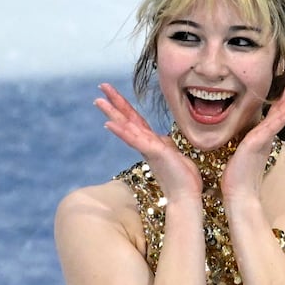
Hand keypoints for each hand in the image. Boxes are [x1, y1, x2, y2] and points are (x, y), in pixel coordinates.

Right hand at [95, 83, 202, 199]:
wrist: (186, 197)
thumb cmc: (183, 178)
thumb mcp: (174, 154)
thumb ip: (164, 144)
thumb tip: (161, 137)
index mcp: (151, 142)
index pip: (135, 120)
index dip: (124, 106)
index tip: (112, 93)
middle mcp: (146, 143)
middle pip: (127, 119)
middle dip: (114, 103)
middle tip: (100, 88)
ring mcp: (148, 148)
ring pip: (127, 127)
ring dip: (112, 113)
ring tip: (98, 100)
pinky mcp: (154, 153)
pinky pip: (135, 140)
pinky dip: (122, 131)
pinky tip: (109, 123)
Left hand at [221, 69, 284, 199]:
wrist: (239, 194)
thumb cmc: (237, 175)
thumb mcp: (239, 150)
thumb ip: (243, 139)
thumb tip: (240, 132)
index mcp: (262, 134)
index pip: (276, 109)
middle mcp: (267, 134)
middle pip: (284, 106)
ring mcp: (264, 138)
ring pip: (282, 113)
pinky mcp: (258, 144)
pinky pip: (273, 128)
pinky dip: (284, 118)